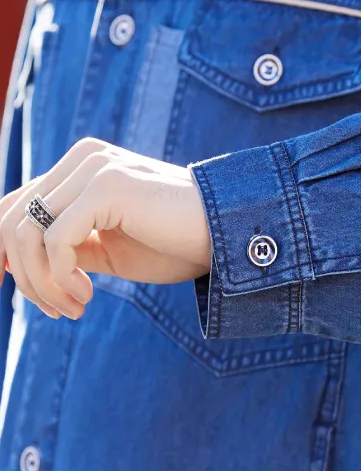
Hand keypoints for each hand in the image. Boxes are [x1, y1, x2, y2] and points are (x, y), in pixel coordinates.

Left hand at [0, 138, 211, 319]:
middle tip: (54, 311)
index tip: (14, 294)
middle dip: (22, 275)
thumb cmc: (175, 243)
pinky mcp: (107, 186)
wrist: (227, 234)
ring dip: (42, 284)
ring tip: (73, 308)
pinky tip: (88, 296)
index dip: (1, 253)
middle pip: (10, 221)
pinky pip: (56, 240)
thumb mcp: (107, 248)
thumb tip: (16, 266)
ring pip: (26, 234)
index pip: (14, 206)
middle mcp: (82, 159)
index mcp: (80, 167)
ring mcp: (94, 168)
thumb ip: (64, 246)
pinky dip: (62, 277)